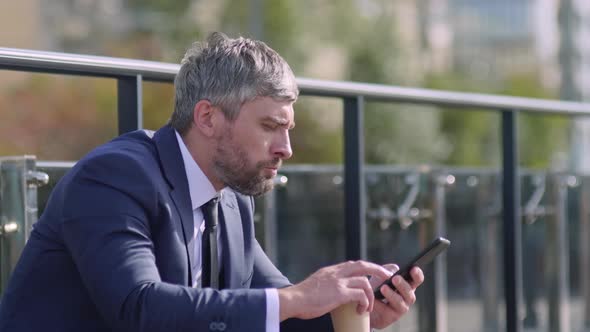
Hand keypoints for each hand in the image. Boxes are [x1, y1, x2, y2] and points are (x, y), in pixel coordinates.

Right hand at [278, 261, 392, 320]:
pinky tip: (361, 310)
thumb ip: (327, 283)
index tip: (377, 270)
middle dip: (378, 270)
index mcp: (332, 270)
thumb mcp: (317, 284)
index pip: (354, 264)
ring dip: (370, 295)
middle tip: (388, 277)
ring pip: (365, 282)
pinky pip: (361, 294)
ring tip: (368, 307)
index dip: (368, 267)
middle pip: (363, 266)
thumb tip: (332, 290)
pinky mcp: (339, 292)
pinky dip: (365, 302)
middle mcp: (336, 273)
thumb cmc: (302, 297)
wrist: (293, 300)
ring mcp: (338, 281)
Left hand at [369, 264, 423, 328]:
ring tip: (383, 288)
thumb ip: (388, 269)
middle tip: (395, 278)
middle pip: (409, 292)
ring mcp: (401, 308)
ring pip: (400, 302)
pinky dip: (379, 304)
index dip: (417, 274)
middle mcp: (407, 297)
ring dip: (392, 295)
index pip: (417, 279)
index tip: (413, 268)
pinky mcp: (391, 317)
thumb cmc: (376, 286)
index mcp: (408, 284)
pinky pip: (386, 311)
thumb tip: (393, 271)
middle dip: (403, 285)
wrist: (365, 303)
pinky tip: (373, 299)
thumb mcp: (381, 274)